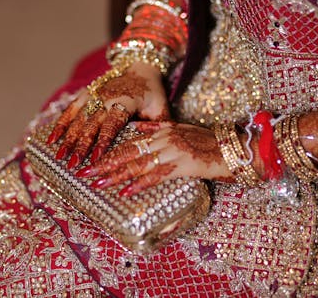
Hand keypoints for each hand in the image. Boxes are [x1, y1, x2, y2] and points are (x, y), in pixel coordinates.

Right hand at [47, 63, 168, 167]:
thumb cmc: (152, 92)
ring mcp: (93, 96)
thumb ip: (159, 127)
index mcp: (125, 102)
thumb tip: (161, 148)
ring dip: (68, 139)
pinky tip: (52, 139)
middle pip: (91, 125)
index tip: (95, 157)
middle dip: (81, 146)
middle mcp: (106, 98)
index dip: (103, 141)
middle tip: (74, 165)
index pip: (112, 124)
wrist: (139, 67)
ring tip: (60, 157)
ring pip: (78, 119)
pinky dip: (61, 124)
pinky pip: (71, 110)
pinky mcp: (86, 94)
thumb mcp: (160, 108)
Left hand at [75, 121, 234, 196]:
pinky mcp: (182, 165)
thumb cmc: (208, 141)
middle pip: (128, 152)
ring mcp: (172, 151)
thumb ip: (157, 127)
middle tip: (84, 173)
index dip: (109, 151)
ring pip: (138, 163)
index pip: (129, 142)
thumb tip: (136, 127)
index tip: (92, 159)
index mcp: (162, 130)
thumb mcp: (180, 128)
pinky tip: (125, 191)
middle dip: (104, 163)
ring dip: (115, 175)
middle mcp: (163, 139)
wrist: (233, 148)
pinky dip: (140, 183)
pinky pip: (156, 175)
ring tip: (97, 183)